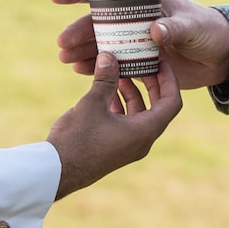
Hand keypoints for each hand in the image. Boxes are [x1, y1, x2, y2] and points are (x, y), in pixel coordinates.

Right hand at [46, 53, 181, 198]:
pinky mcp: (115, 148)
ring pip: (140, 113)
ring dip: (132, 92)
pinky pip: (126, 122)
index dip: (169, 80)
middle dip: (150, 83)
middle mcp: (142, 141)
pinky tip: (106, 91)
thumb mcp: (92, 103)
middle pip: (157, 107)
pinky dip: (121, 105)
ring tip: (119, 72)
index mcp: (144, 131)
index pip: (171, 102)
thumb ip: (105, 78)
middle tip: (141, 63)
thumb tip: (109, 55)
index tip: (161, 62)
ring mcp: (129, 146)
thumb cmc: (76, 139)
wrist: (57, 171)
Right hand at [51, 0, 228, 89]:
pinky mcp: (140, 63)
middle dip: (79, 31)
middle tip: (62, 44)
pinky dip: (97, 67)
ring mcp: (135, 42)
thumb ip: (174, 28)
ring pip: (102, 44)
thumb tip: (154, 31)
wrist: (223, 57)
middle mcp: (135, 20)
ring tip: (66, 59)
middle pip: (99, 22)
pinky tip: (81, 71)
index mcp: (145, 2)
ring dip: (83, 50)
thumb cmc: (210, 31)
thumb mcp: (193, 27)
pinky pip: (113, 64)